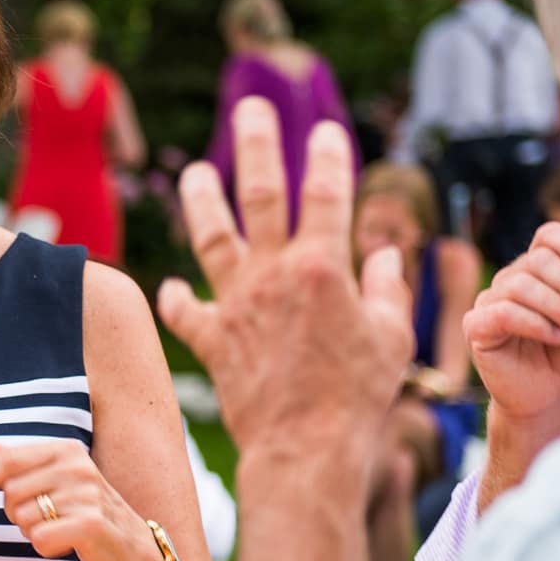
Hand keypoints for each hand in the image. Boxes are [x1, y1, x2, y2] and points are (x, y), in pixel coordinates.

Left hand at [0, 437, 160, 560]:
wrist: (132, 544)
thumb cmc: (84, 509)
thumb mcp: (52, 479)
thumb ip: (15, 462)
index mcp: (65, 448)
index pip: (6, 460)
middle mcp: (77, 465)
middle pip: (11, 493)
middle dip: (15, 513)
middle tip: (41, 518)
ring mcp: (86, 493)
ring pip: (24, 518)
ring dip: (32, 532)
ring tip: (58, 529)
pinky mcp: (91, 523)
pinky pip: (40, 539)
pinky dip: (46, 547)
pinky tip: (67, 543)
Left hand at [157, 97, 412, 464]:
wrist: (304, 451)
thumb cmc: (359, 400)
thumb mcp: (391, 340)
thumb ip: (388, 290)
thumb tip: (388, 255)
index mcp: (322, 268)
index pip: (326, 195)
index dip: (326, 157)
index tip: (324, 130)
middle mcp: (272, 275)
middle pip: (260, 195)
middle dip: (257, 145)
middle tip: (250, 109)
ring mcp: (235, 304)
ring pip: (210, 236)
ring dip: (201, 200)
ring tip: (195, 171)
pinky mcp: (211, 339)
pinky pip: (184, 312)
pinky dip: (174, 298)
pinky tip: (168, 286)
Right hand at [464, 222, 559, 439]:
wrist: (553, 394)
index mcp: (537, 269)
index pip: (547, 236)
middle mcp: (509, 279)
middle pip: (538, 260)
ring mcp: (488, 301)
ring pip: (521, 285)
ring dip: (559, 307)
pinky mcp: (476, 327)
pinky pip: (503, 313)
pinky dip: (536, 323)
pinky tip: (556, 337)